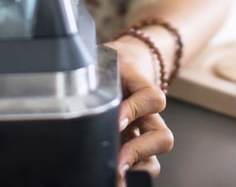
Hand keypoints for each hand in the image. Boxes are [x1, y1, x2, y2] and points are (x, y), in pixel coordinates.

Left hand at [106, 38, 174, 182]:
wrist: (119, 63)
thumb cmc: (108, 64)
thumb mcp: (101, 60)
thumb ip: (92, 70)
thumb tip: (73, 89)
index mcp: (141, 87)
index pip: (151, 98)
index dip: (136, 110)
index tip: (117, 121)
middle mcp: (147, 114)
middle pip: (162, 136)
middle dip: (139, 151)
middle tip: (118, 160)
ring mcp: (144, 132)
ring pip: (155, 158)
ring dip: (139, 167)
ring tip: (117, 174)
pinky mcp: (136, 145)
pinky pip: (145, 164)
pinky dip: (133, 172)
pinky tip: (115, 175)